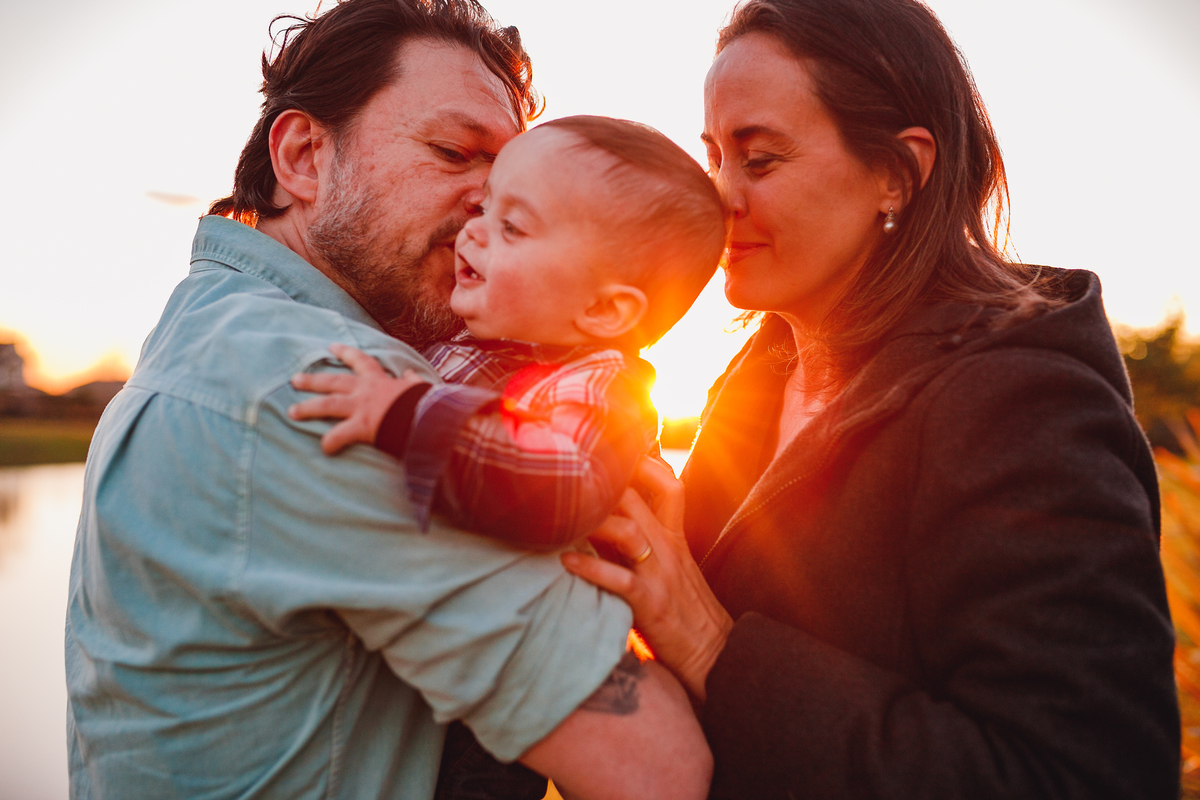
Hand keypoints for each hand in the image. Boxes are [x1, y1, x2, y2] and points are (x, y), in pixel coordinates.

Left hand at [289, 343, 427, 454]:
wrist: (430, 416)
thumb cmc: (428, 403)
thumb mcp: (421, 387)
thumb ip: (413, 381)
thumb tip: (410, 374)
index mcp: (380, 380)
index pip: (360, 361)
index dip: (345, 353)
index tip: (331, 347)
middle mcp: (366, 390)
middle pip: (333, 381)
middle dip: (313, 380)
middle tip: (295, 380)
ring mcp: (362, 407)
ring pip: (328, 404)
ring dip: (308, 408)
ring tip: (291, 412)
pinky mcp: (362, 426)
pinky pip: (339, 435)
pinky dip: (330, 442)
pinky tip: (324, 448)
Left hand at [561, 457, 732, 702]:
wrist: (715, 652)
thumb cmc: (684, 609)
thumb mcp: (670, 566)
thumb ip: (645, 540)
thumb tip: (603, 520)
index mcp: (674, 537)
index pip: (668, 485)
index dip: (643, 463)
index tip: (610, 452)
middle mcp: (667, 548)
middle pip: (636, 498)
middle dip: (602, 484)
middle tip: (568, 478)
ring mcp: (659, 574)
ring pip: (627, 530)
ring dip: (592, 520)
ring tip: (561, 518)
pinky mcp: (650, 603)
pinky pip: (619, 579)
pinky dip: (590, 568)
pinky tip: (565, 562)